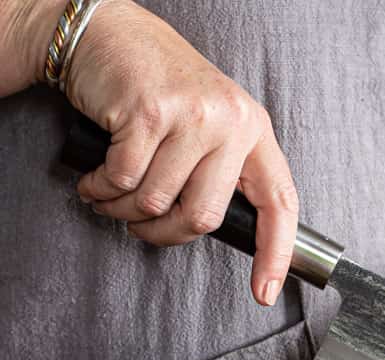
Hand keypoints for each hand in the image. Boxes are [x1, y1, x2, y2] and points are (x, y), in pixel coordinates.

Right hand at [36, 0, 296, 304]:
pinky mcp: (150, 112)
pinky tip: (95, 182)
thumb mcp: (210, 126)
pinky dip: (102, 190)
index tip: (265, 292)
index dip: (275, 253)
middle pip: (205, 216)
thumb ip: (222, 172)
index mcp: (254, 131)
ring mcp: (194, 115)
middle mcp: (232, 122)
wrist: (111, 33)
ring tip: (110, 199)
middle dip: (166, 235)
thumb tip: (214, 229)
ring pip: (159, 201)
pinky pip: (125, 180)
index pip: (279, 202)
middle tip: (142, 228)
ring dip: (125, 212)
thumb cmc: (161, 90)